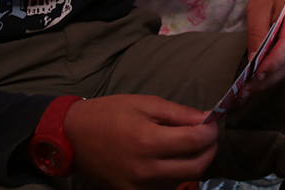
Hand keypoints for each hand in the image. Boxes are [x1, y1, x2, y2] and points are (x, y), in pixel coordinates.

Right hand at [65, 94, 216, 189]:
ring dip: (193, 163)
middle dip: (208, 150)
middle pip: (195, 167)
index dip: (210, 131)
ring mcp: (138, 187)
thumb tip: (207, 119)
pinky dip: (175, 175)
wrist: (73, 136)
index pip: (195, 142)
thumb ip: (178, 113)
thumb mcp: (145, 103)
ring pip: (183, 180)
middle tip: (206, 136)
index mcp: (148, 141)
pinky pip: (165, 188)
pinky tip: (169, 160)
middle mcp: (145, 170)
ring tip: (186, 146)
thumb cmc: (109, 114)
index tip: (211, 123)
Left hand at [240, 0, 284, 98]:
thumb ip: (257, 32)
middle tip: (244, 91)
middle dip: (267, 79)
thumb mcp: (259, 6)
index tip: (256, 74)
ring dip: (270, 82)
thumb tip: (254, 60)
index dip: (273, 61)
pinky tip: (259, 84)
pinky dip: (276, 76)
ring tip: (247, 92)